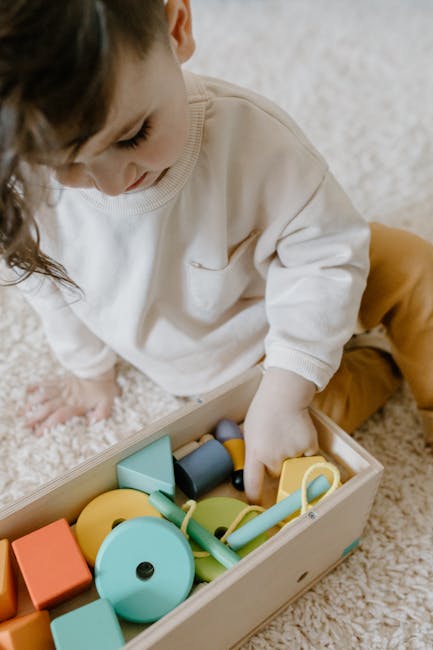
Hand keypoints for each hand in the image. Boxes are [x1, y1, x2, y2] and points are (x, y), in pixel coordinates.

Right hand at [22, 368, 119, 435]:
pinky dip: (37, 385)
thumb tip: (92, 423)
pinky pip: (48, 382)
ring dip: (32, 403)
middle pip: (48, 407)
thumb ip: (101, 414)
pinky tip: (28, 389)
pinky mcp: (62, 381)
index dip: (48, 424)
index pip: (59, 415)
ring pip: (44, 395)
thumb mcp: (107, 404)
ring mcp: (63, 388)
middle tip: (25, 425)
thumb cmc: (104, 390)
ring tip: (22, 411)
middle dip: (35, 416)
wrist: (102, 372)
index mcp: (76, 404)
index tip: (38, 432)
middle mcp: (67, 397)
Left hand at [243, 367, 318, 502]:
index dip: (255, 498)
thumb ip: (254, 452)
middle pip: (276, 475)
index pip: (252, 485)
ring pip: (294, 466)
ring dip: (292, 456)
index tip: (257, 505)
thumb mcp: (250, 433)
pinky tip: (298, 433)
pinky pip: (308, 457)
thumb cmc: (264, 410)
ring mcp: (292, 453)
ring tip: (286, 434)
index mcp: (255, 453)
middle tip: (276, 444)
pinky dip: (306, 449)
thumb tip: (258, 470)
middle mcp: (273, 457)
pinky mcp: (309, 447)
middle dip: (277, 465)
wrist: (284, 393)